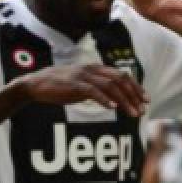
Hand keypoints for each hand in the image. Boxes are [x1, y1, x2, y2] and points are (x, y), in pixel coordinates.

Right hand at [17, 64, 147, 116]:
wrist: (35, 85)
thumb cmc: (59, 86)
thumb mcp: (81, 86)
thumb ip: (97, 89)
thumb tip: (113, 100)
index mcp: (95, 69)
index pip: (122, 75)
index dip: (136, 87)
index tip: (145, 100)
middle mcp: (91, 70)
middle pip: (120, 79)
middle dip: (134, 94)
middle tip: (143, 109)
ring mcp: (83, 76)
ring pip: (110, 86)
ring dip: (124, 100)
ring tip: (133, 113)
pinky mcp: (73, 85)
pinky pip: (92, 91)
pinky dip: (104, 100)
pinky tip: (112, 109)